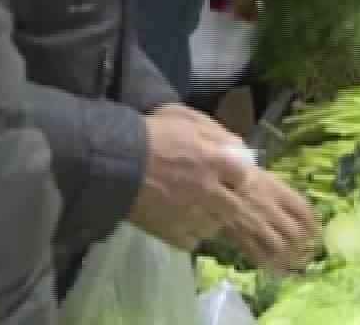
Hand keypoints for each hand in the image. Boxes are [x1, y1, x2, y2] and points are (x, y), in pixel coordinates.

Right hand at [127, 104, 251, 249]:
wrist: (115, 161)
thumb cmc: (150, 133)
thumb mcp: (184, 119)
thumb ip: (214, 132)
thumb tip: (235, 146)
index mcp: (216, 161)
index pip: (244, 175)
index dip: (234, 174)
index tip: (225, 172)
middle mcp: (210, 191)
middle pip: (233, 206)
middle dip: (225, 200)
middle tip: (210, 192)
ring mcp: (193, 216)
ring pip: (214, 226)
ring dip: (207, 217)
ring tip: (191, 206)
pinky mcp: (174, 233)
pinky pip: (192, 240)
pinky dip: (188, 232)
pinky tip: (176, 219)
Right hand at [223, 168, 317, 272]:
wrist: (200, 181)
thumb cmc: (220, 166)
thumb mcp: (243, 159)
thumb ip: (260, 169)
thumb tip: (262, 168)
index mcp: (274, 188)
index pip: (302, 209)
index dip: (312, 223)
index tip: (315, 231)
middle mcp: (269, 208)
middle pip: (295, 232)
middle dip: (304, 245)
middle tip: (307, 251)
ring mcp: (255, 224)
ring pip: (280, 246)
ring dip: (290, 257)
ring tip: (295, 262)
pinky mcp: (240, 236)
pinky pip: (258, 255)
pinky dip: (269, 264)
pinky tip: (275, 268)